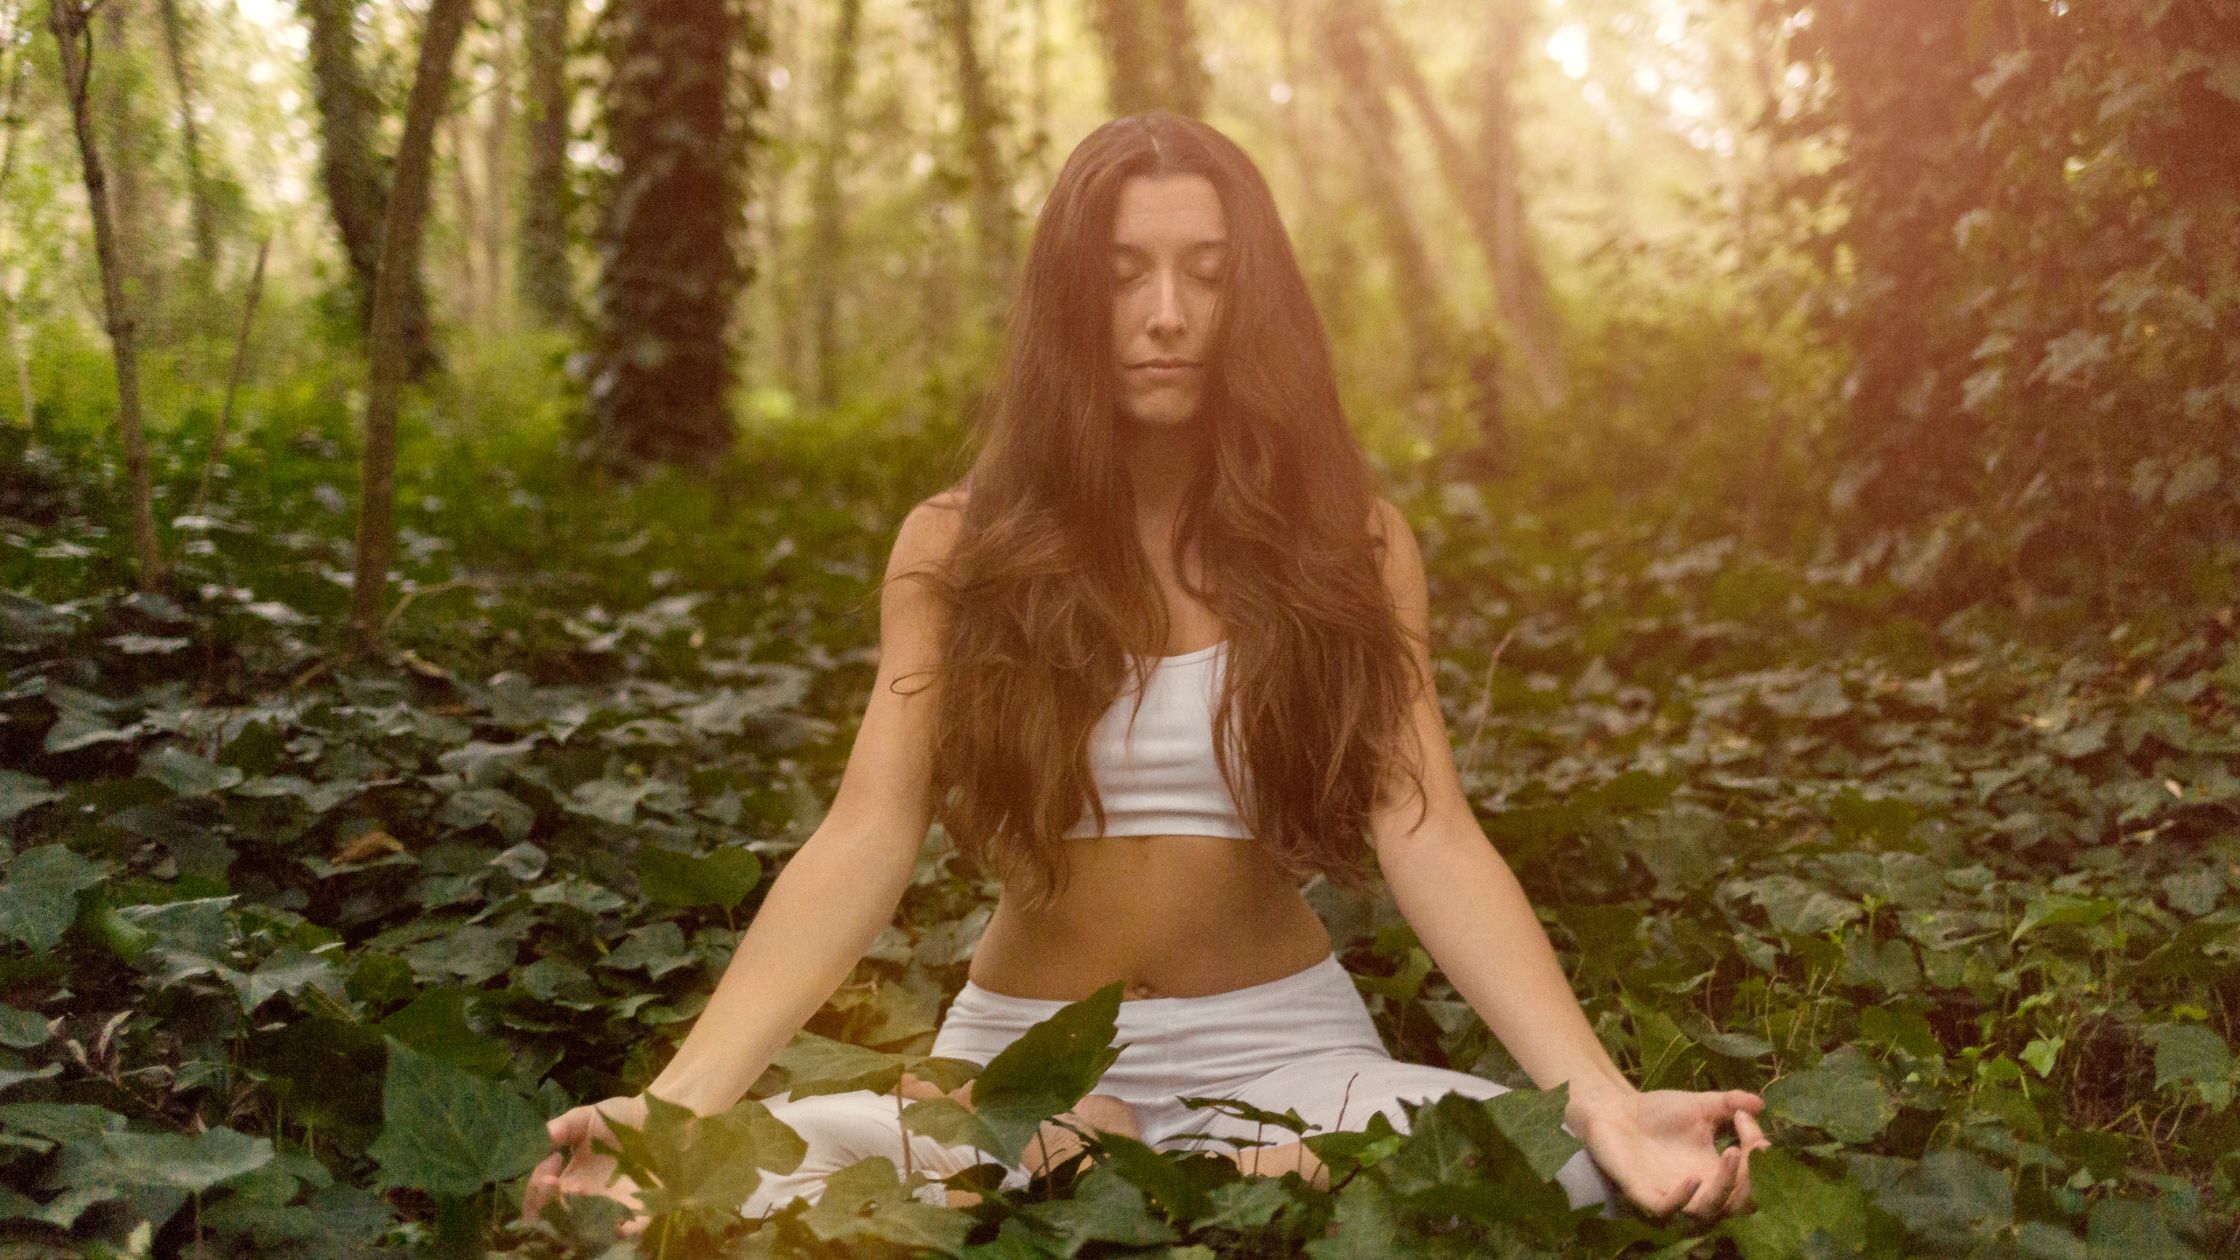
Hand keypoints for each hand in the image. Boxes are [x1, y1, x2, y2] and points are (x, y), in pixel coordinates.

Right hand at [522, 1094, 651, 1235]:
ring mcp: (611, 1207)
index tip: (552, 1158)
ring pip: (584, 1229)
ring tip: (581, 1190)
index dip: (537, 1185)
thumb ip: (562, 1127)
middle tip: (554, 1181)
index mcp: (570, 1180)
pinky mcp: (638, 1212)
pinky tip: (614, 1216)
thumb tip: (541, 1137)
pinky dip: (618, 1231)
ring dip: (576, 1216)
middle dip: (548, 1203)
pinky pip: (625, 1232)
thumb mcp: (585, 1118)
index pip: (541, 1195)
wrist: (658, 1118)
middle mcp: (586, 1199)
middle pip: (556, 1217)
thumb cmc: (620, 1119)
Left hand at [1564, 1086, 1770, 1221]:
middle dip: (1752, 1179)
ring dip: (1726, 1189)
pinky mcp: (1642, 1193)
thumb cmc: (1658, 1112)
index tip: (1745, 1120)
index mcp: (1715, 1172)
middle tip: (1748, 1147)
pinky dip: (1682, 1199)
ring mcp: (1671, 1193)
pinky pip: (1665, 1211)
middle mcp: (1699, 1190)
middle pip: (1738, 1205)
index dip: (1758, 1154)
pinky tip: (1694, 1178)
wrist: (1615, 1109)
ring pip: (1708, 1213)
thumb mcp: (1700, 1104)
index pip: (1751, 1178)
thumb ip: (1730, 1103)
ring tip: (1733, 1154)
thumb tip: (1760, 1103)